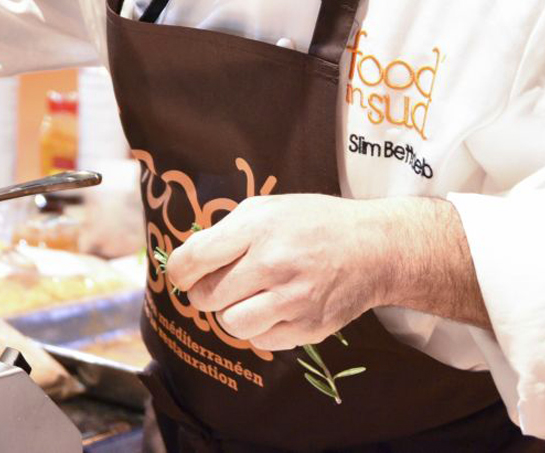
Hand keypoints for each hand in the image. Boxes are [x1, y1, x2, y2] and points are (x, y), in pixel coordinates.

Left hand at [164, 194, 387, 350]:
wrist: (372, 248)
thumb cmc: (311, 223)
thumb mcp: (265, 208)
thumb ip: (226, 231)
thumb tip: (188, 259)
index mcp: (256, 228)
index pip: (195, 258)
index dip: (177, 271)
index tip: (180, 274)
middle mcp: (273, 264)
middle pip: (207, 296)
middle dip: (202, 293)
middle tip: (214, 285)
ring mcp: (292, 299)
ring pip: (230, 323)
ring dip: (228, 314)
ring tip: (242, 299)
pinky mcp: (309, 328)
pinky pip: (260, 341)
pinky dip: (257, 329)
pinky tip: (270, 309)